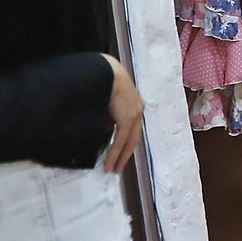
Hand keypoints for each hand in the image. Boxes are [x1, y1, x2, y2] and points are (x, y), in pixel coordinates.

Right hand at [101, 54, 144, 174]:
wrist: (107, 71)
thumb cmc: (104, 82)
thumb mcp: (109, 102)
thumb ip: (110, 117)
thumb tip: (107, 132)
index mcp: (134, 106)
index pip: (131, 130)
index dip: (125, 145)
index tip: (119, 156)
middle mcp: (138, 111)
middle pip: (132, 139)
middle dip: (124, 155)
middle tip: (116, 168)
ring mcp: (134, 115)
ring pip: (128, 142)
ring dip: (119, 157)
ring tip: (112, 169)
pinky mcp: (128, 118)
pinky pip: (121, 140)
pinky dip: (115, 153)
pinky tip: (110, 163)